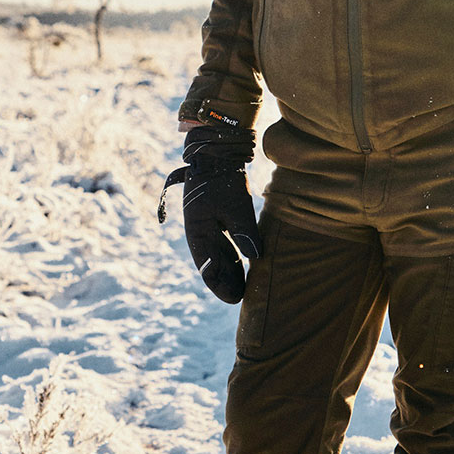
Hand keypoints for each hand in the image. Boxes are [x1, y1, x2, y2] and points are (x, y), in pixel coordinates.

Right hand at [157, 122, 259, 303]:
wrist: (216, 155)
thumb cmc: (223, 180)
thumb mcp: (236, 205)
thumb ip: (245, 232)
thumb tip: (256, 258)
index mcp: (198, 232)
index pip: (207, 267)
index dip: (220, 284)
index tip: (236, 298)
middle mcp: (199, 233)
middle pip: (212, 265)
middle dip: (225, 283)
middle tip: (241, 299)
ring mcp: (206, 227)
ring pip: (217, 257)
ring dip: (229, 272)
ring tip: (244, 288)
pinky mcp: (215, 221)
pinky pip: (223, 245)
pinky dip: (232, 258)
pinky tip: (244, 267)